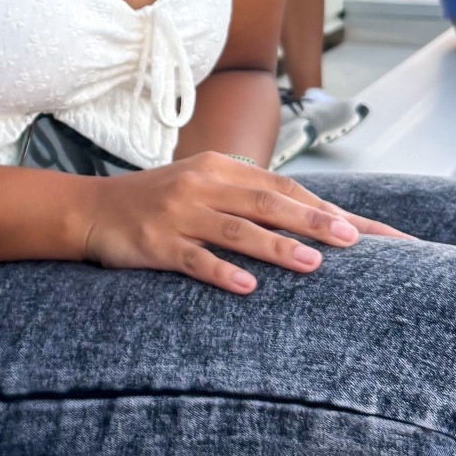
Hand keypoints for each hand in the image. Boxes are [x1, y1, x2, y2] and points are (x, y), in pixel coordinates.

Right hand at [79, 151, 398, 294]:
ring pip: (237, 230)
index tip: (364, 230)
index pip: (283, 186)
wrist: (91, 209)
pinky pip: (195, 259)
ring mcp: (179, 214)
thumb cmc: (157, 201)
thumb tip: (311, 214)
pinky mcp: (157, 244)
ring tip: (314, 263)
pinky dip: (222, 272)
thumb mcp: (202, 184)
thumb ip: (246, 195)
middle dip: (314, 221)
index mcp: (219, 167)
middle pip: (268, 203)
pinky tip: (248, 288)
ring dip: (277, 246)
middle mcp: (202, 185)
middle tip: (354, 240)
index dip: (325, 206)